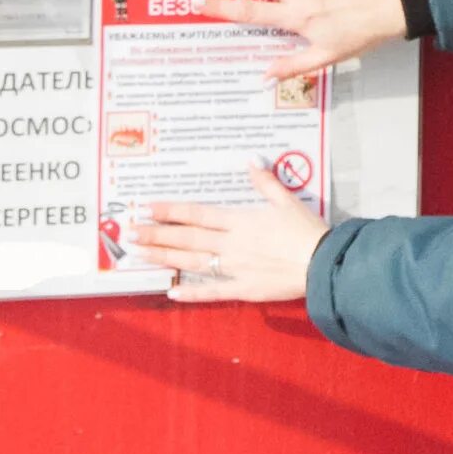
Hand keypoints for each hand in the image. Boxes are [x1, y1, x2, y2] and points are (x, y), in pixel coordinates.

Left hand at [132, 163, 329, 302]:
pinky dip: (191, 293)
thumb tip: (251, 160)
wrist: (323, 263)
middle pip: (187, 238)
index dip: (170, 211)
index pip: (197, 214)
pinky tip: (171, 292)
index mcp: (239, 221)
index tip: (147, 208)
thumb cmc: (306, 230)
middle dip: (156, 234)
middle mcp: (231, 244)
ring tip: (140, 255)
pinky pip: (212, 292)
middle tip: (129, 233)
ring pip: (192, 262)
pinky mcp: (243, 289)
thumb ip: (265, 181)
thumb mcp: (287, 199)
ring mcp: (234, 269)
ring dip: (165, 258)